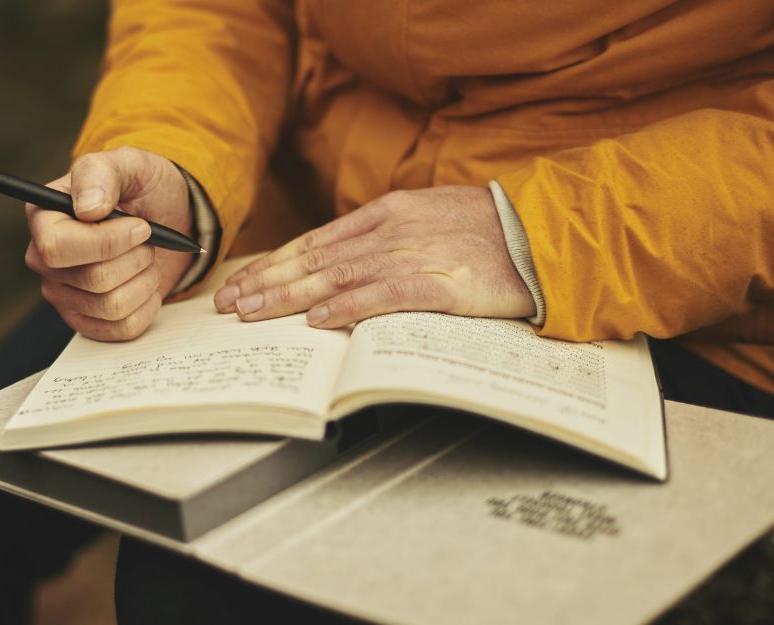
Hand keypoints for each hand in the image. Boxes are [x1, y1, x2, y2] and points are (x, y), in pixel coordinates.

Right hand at [25, 147, 193, 340]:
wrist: (166, 218)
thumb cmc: (140, 188)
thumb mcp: (128, 165)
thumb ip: (102, 174)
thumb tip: (88, 208)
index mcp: (43, 217)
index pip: (57, 248)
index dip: (106, 242)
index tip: (140, 226)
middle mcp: (45, 260)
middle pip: (93, 280)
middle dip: (135, 258)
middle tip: (146, 239)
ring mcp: (63, 294)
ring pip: (112, 306)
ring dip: (145, 280)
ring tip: (146, 258)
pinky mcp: (86, 320)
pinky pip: (123, 329)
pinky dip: (147, 305)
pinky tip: (145, 282)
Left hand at [213, 185, 534, 327]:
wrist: (546, 233)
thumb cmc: (489, 232)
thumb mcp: (428, 220)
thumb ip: (385, 238)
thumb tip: (341, 264)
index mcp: (387, 213)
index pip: (315, 242)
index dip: (274, 264)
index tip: (242, 283)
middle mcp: (392, 230)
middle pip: (315, 260)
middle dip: (266, 283)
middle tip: (228, 304)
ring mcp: (415, 254)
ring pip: (337, 277)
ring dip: (290, 297)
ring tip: (253, 313)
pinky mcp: (440, 283)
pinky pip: (383, 296)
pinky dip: (347, 308)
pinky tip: (317, 320)